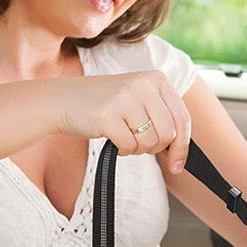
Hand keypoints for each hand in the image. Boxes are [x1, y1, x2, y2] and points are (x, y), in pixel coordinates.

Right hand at [57, 71, 190, 174]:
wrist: (64, 99)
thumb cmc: (106, 106)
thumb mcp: (140, 102)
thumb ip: (163, 121)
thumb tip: (180, 157)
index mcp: (157, 79)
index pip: (182, 119)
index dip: (182, 148)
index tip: (177, 167)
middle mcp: (144, 85)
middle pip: (168, 134)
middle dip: (155, 148)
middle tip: (139, 143)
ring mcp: (125, 98)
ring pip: (149, 142)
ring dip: (137, 149)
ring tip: (124, 137)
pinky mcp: (108, 115)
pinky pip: (129, 146)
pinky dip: (123, 150)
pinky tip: (113, 139)